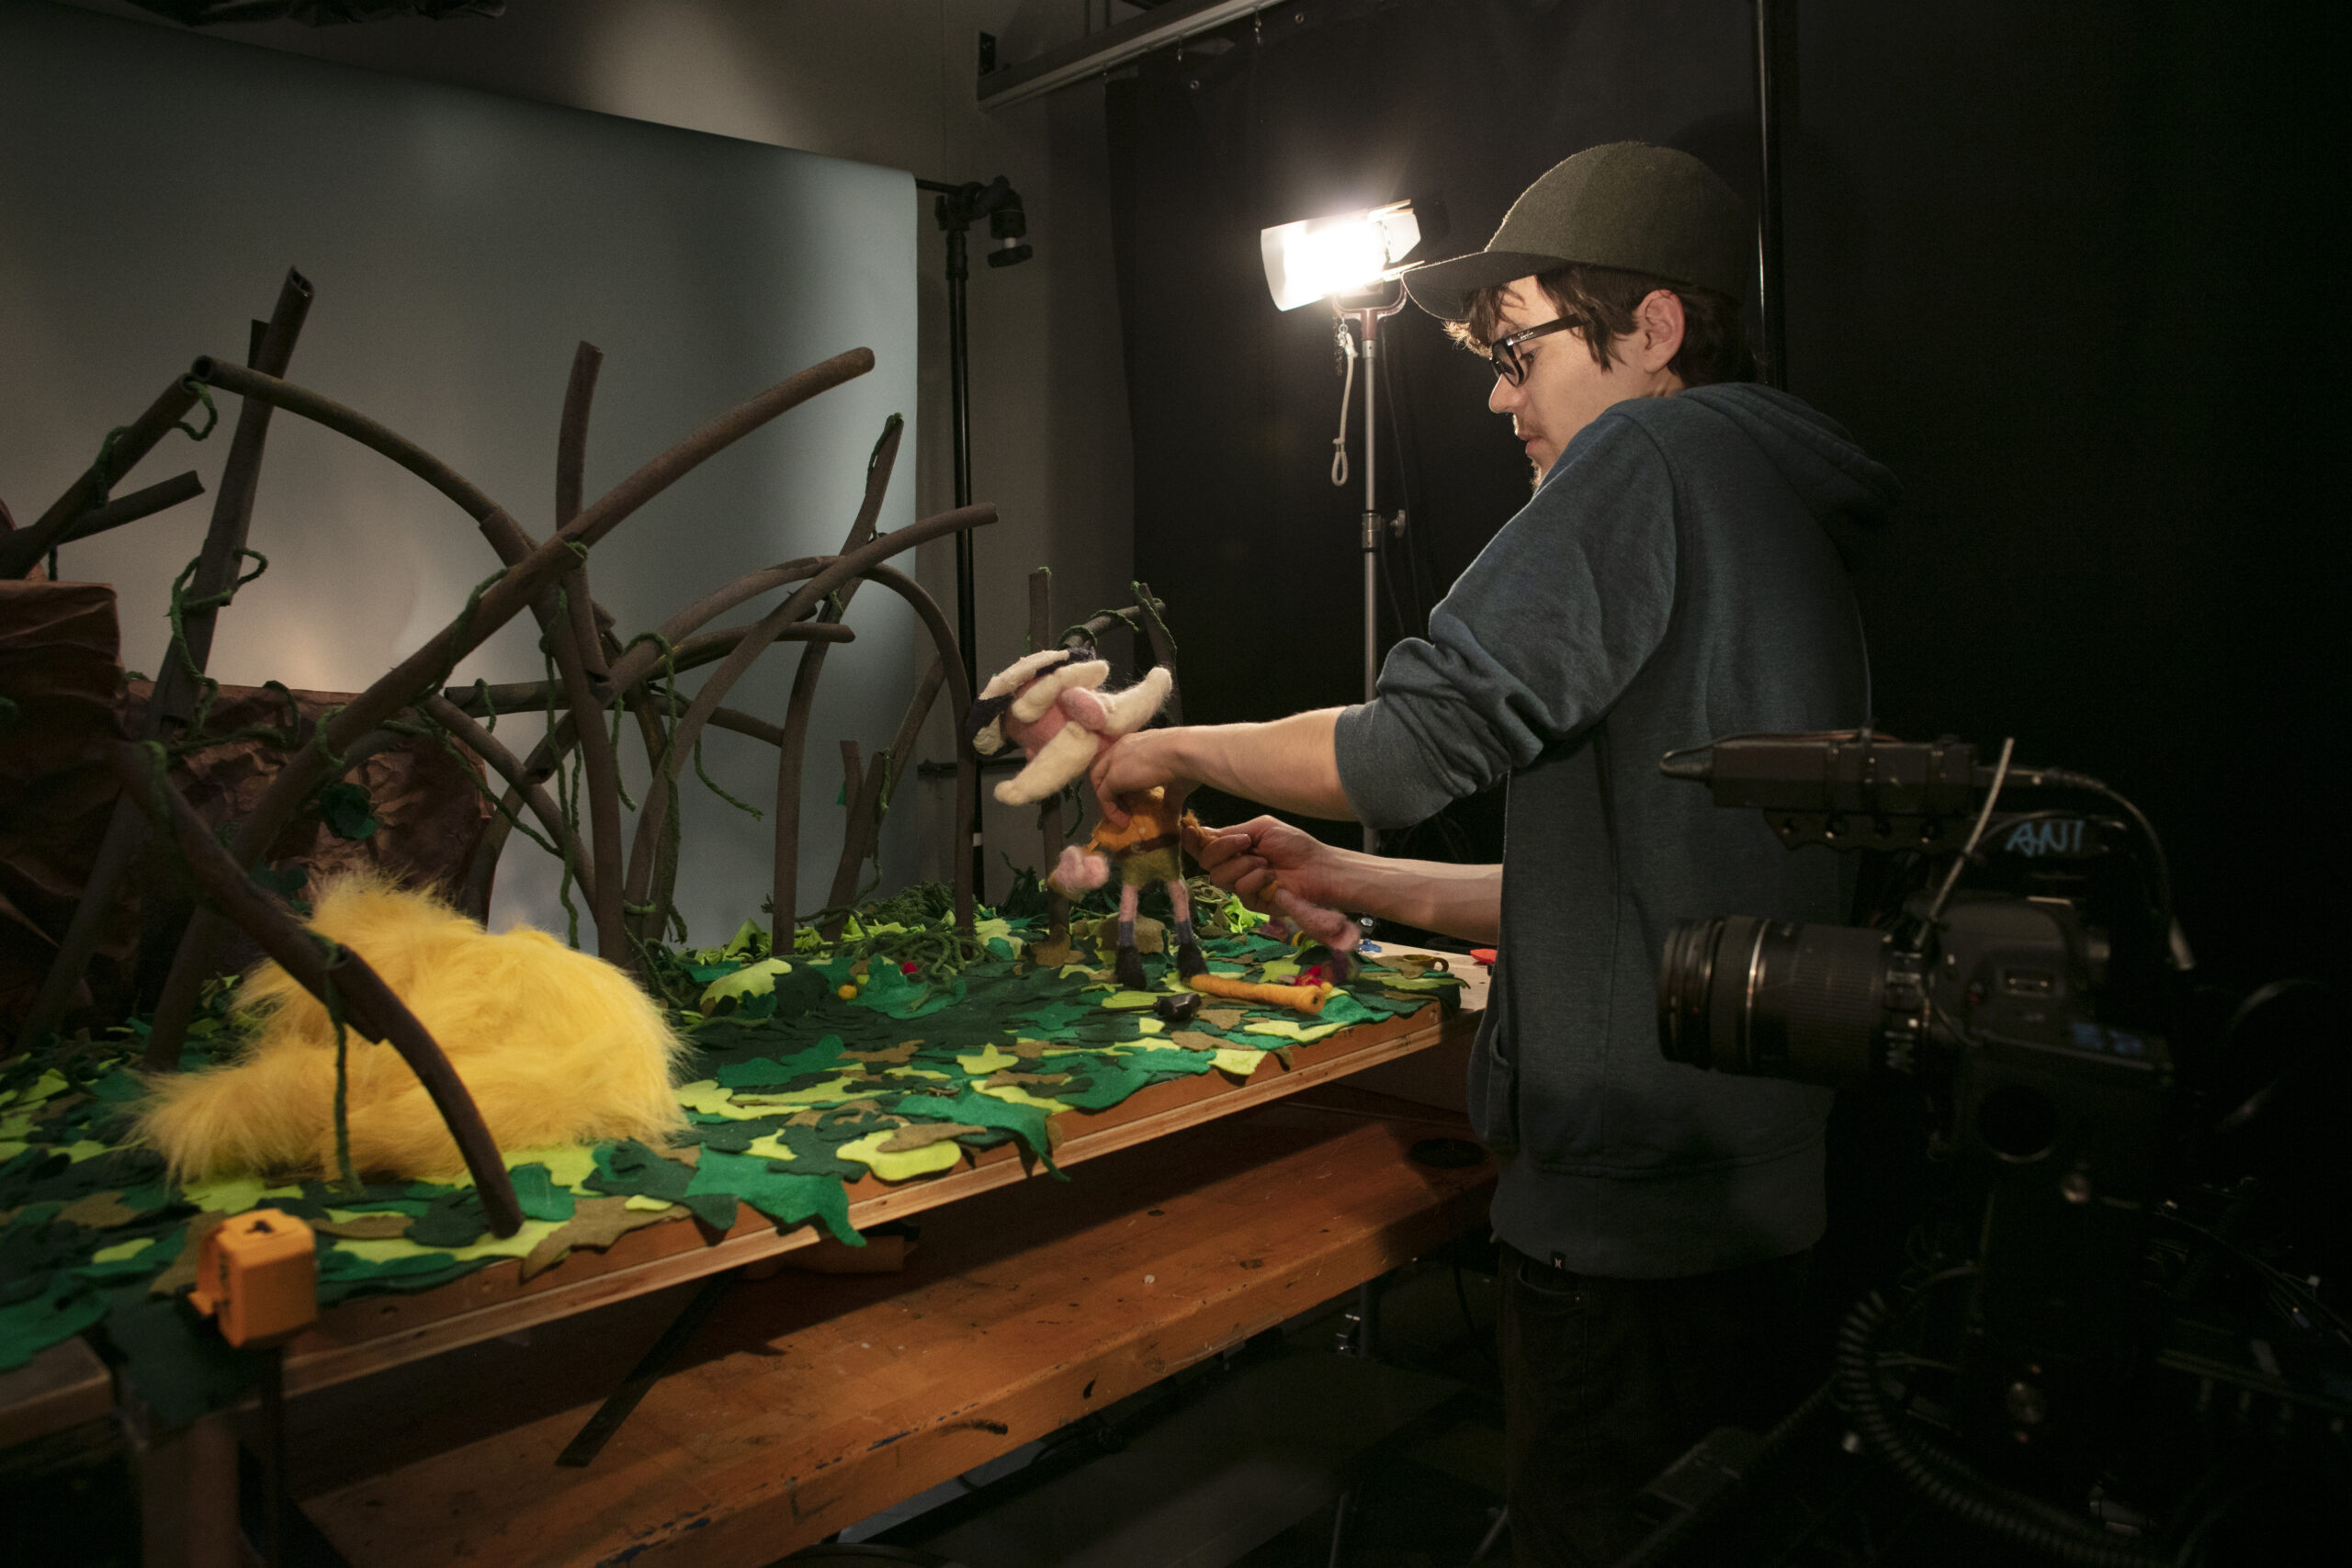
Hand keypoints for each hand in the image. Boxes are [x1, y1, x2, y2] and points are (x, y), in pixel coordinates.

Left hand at [1090, 729, 1189, 826]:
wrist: (1186, 752)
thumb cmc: (1187, 759)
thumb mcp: (1176, 776)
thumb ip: (1169, 793)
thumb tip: (1172, 810)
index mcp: (1136, 742)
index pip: (1116, 759)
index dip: (1120, 778)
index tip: (1132, 795)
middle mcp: (1121, 747)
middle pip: (1102, 768)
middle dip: (1108, 788)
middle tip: (1124, 806)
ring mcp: (1114, 761)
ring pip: (1098, 781)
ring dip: (1108, 800)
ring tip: (1123, 816)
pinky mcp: (1113, 777)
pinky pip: (1103, 796)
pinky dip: (1110, 811)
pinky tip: (1123, 821)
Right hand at [1188, 815, 1343, 913]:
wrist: (1317, 868)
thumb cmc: (1294, 844)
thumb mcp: (1261, 828)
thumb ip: (1229, 832)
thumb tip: (1199, 833)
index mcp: (1233, 847)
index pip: (1203, 846)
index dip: (1193, 841)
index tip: (1191, 833)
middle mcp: (1232, 866)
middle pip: (1204, 862)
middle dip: (1223, 849)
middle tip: (1246, 843)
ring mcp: (1240, 886)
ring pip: (1218, 876)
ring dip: (1244, 864)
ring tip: (1266, 862)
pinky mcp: (1250, 902)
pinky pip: (1239, 889)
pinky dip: (1255, 879)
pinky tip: (1271, 877)